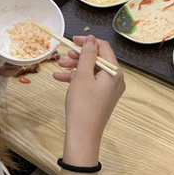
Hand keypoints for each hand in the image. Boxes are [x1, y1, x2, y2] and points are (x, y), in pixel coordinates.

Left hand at [0, 13, 17, 77]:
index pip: (13, 34)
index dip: (18, 35)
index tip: (19, 36)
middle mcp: (3, 48)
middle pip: (19, 47)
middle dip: (19, 52)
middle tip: (9, 55)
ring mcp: (5, 60)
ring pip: (18, 60)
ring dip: (13, 63)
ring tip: (2, 64)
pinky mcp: (5, 71)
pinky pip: (13, 71)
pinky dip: (8, 72)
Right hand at [54, 36, 123, 174]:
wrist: (83, 135)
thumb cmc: (82, 105)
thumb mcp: (82, 76)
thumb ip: (86, 55)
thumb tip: (90, 39)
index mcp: (114, 72)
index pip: (103, 48)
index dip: (87, 42)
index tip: (72, 40)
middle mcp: (115, 79)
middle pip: (97, 59)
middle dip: (79, 55)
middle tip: (63, 55)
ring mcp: (109, 90)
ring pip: (91, 70)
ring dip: (75, 66)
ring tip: (58, 66)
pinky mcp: (101, 97)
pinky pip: (90, 82)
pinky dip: (76, 78)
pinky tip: (59, 78)